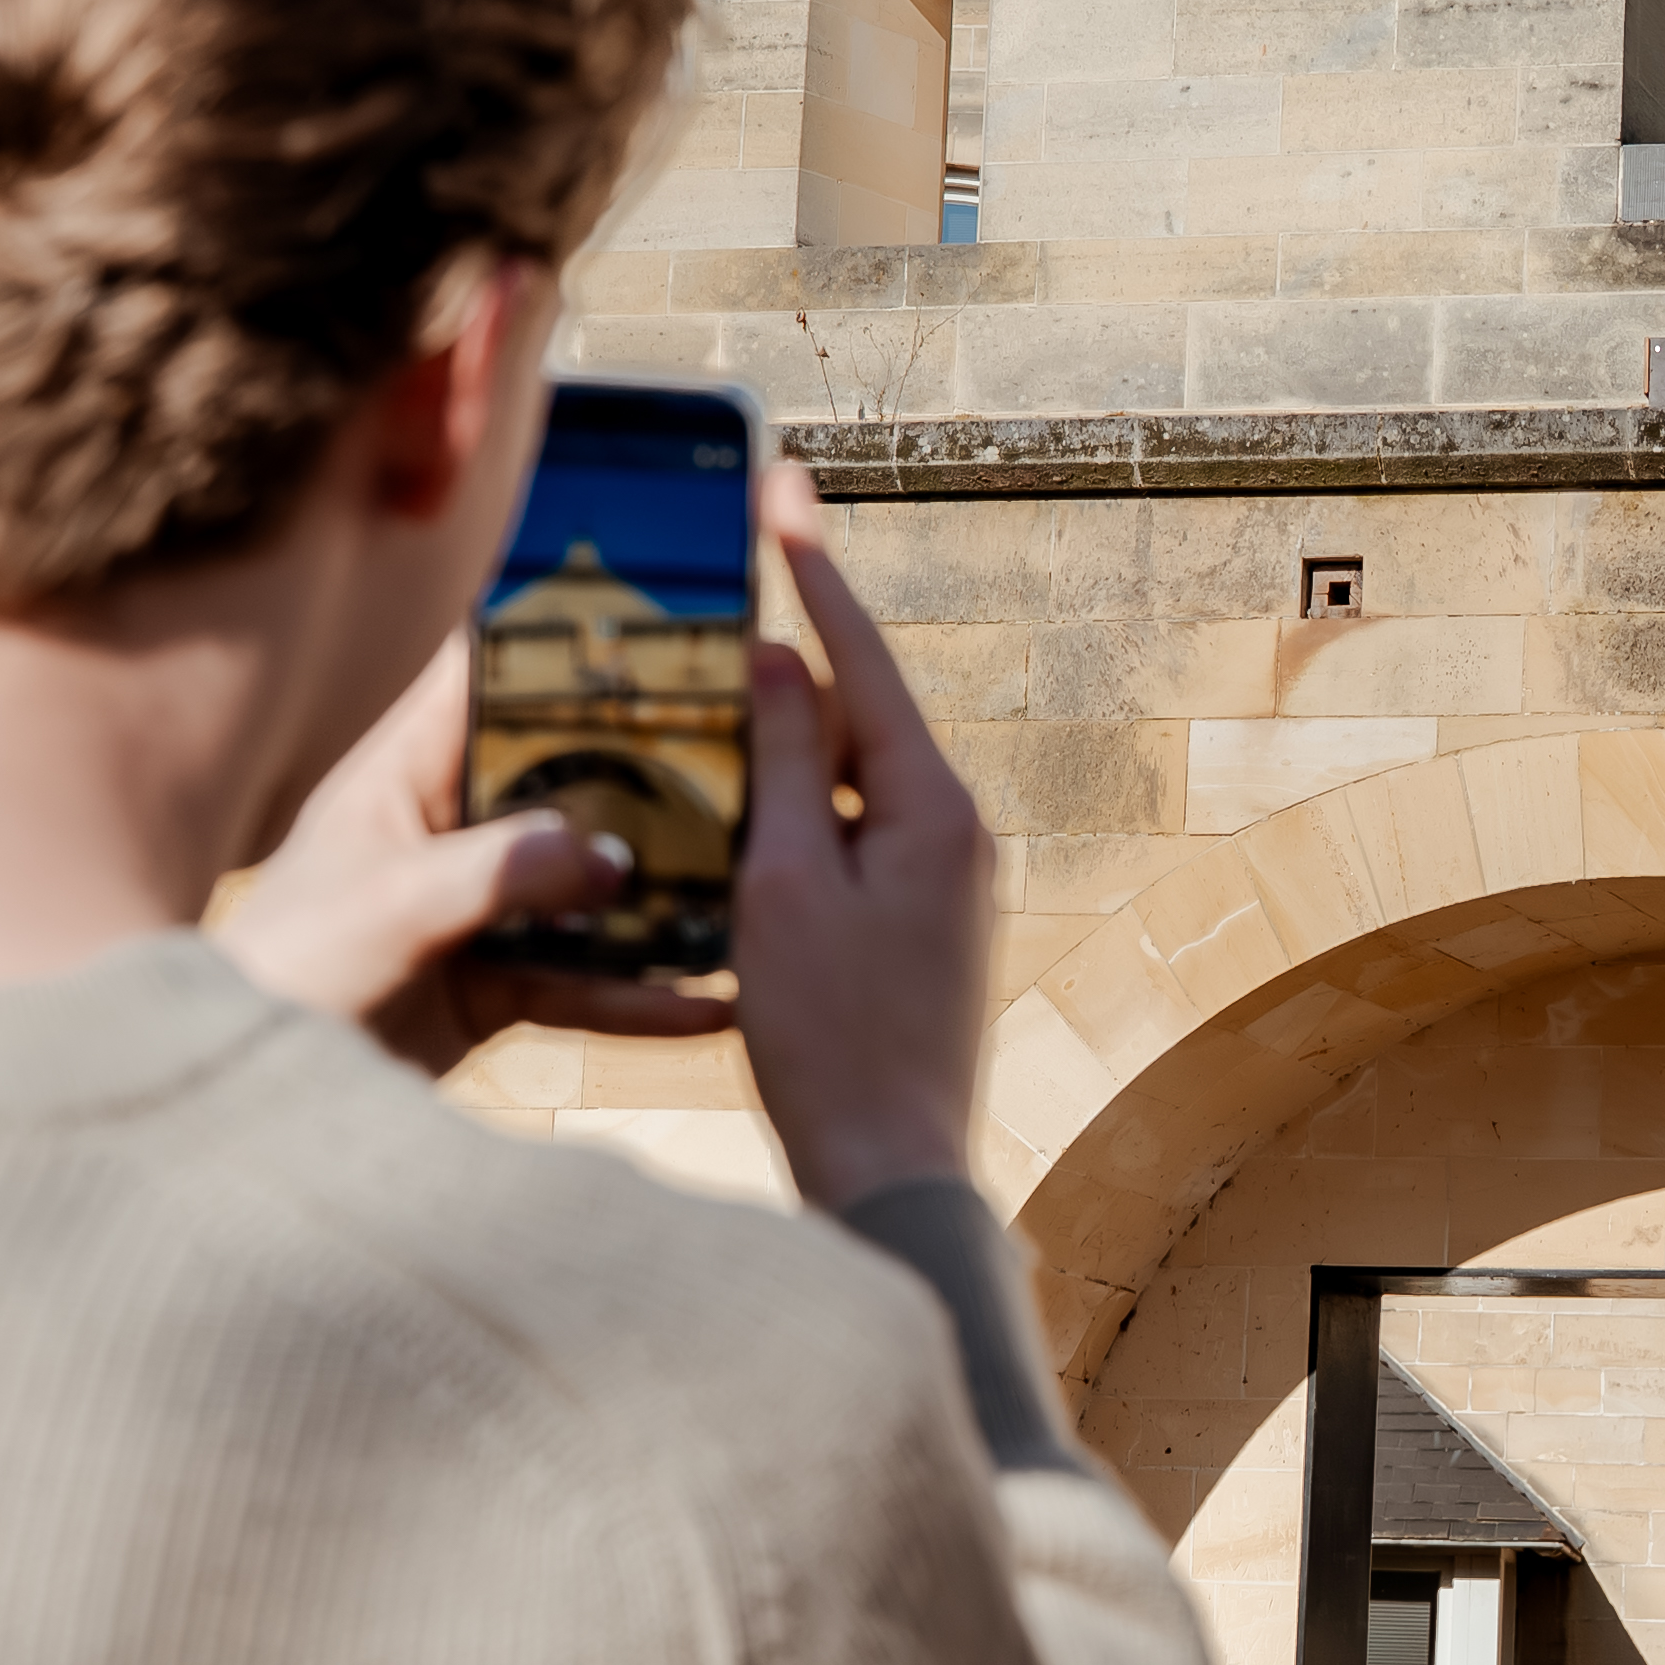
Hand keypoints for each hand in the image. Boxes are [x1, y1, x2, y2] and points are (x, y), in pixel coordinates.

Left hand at [221, 630, 731, 1071]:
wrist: (235, 1107)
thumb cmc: (283, 976)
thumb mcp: (395, 907)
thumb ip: (504, 871)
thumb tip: (615, 859)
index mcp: (401, 776)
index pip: (484, 675)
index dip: (558, 639)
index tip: (650, 615)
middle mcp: (443, 830)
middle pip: (561, 779)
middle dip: (646, 773)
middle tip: (745, 754)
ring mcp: (470, 910)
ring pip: (585, 885)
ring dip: (659, 895)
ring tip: (750, 887)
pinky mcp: (487, 986)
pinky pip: (581, 979)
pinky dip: (641, 996)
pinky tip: (710, 1007)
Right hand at [731, 466, 998, 1207]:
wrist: (893, 1175)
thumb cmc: (831, 1039)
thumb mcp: (784, 886)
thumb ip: (786, 765)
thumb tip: (786, 662)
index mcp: (931, 806)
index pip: (864, 657)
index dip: (815, 571)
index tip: (784, 488)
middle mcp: (956, 831)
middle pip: (860, 715)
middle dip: (793, 656)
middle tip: (731, 582)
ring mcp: (946, 883)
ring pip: (849, 781)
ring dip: (784, 747)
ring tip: (709, 705)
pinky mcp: (922, 928)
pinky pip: (849, 839)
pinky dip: (792, 817)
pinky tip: (734, 820)